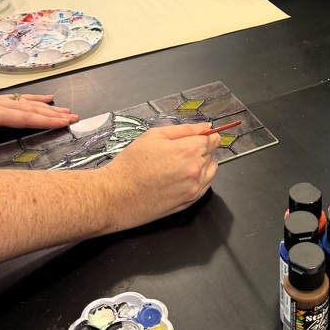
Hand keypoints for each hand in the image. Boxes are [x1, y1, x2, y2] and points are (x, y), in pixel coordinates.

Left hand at [0, 87, 78, 166]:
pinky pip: (17, 98)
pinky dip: (34, 98)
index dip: (41, 120)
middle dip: (52, 114)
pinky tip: (45, 98)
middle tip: (73, 117)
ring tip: (66, 110)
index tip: (60, 122)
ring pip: (25, 102)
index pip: (20, 117)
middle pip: (28, 109)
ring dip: (47, 107)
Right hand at [104, 123, 220, 228]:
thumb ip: (184, 129)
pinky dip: (198, 180)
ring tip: (178, 165)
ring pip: (211, 171)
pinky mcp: (189, 202)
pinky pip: (204, 187)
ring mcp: (193, 189)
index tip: (199, 136)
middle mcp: (195, 171)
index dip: (206, 135)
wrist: (116, 196)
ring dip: (202, 165)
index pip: (213, 139)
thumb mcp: (154, 136)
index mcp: (188, 151)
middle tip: (178, 152)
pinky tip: (179, 178)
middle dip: (200, 150)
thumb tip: (205, 127)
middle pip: (212, 155)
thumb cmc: (131, 164)